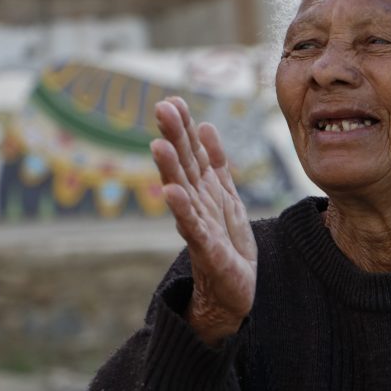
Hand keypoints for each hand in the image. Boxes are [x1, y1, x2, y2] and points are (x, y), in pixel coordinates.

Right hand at [150, 97, 256, 345]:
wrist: (232, 291)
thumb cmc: (227, 243)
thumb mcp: (227, 196)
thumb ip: (216, 163)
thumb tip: (205, 125)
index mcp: (203, 189)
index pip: (193, 153)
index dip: (184, 128)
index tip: (173, 100)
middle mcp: (196, 204)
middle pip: (184, 166)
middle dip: (174, 138)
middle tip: (161, 108)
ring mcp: (199, 227)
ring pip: (183, 193)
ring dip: (170, 170)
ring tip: (158, 146)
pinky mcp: (207, 251)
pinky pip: (194, 228)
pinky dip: (183, 211)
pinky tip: (171, 194)